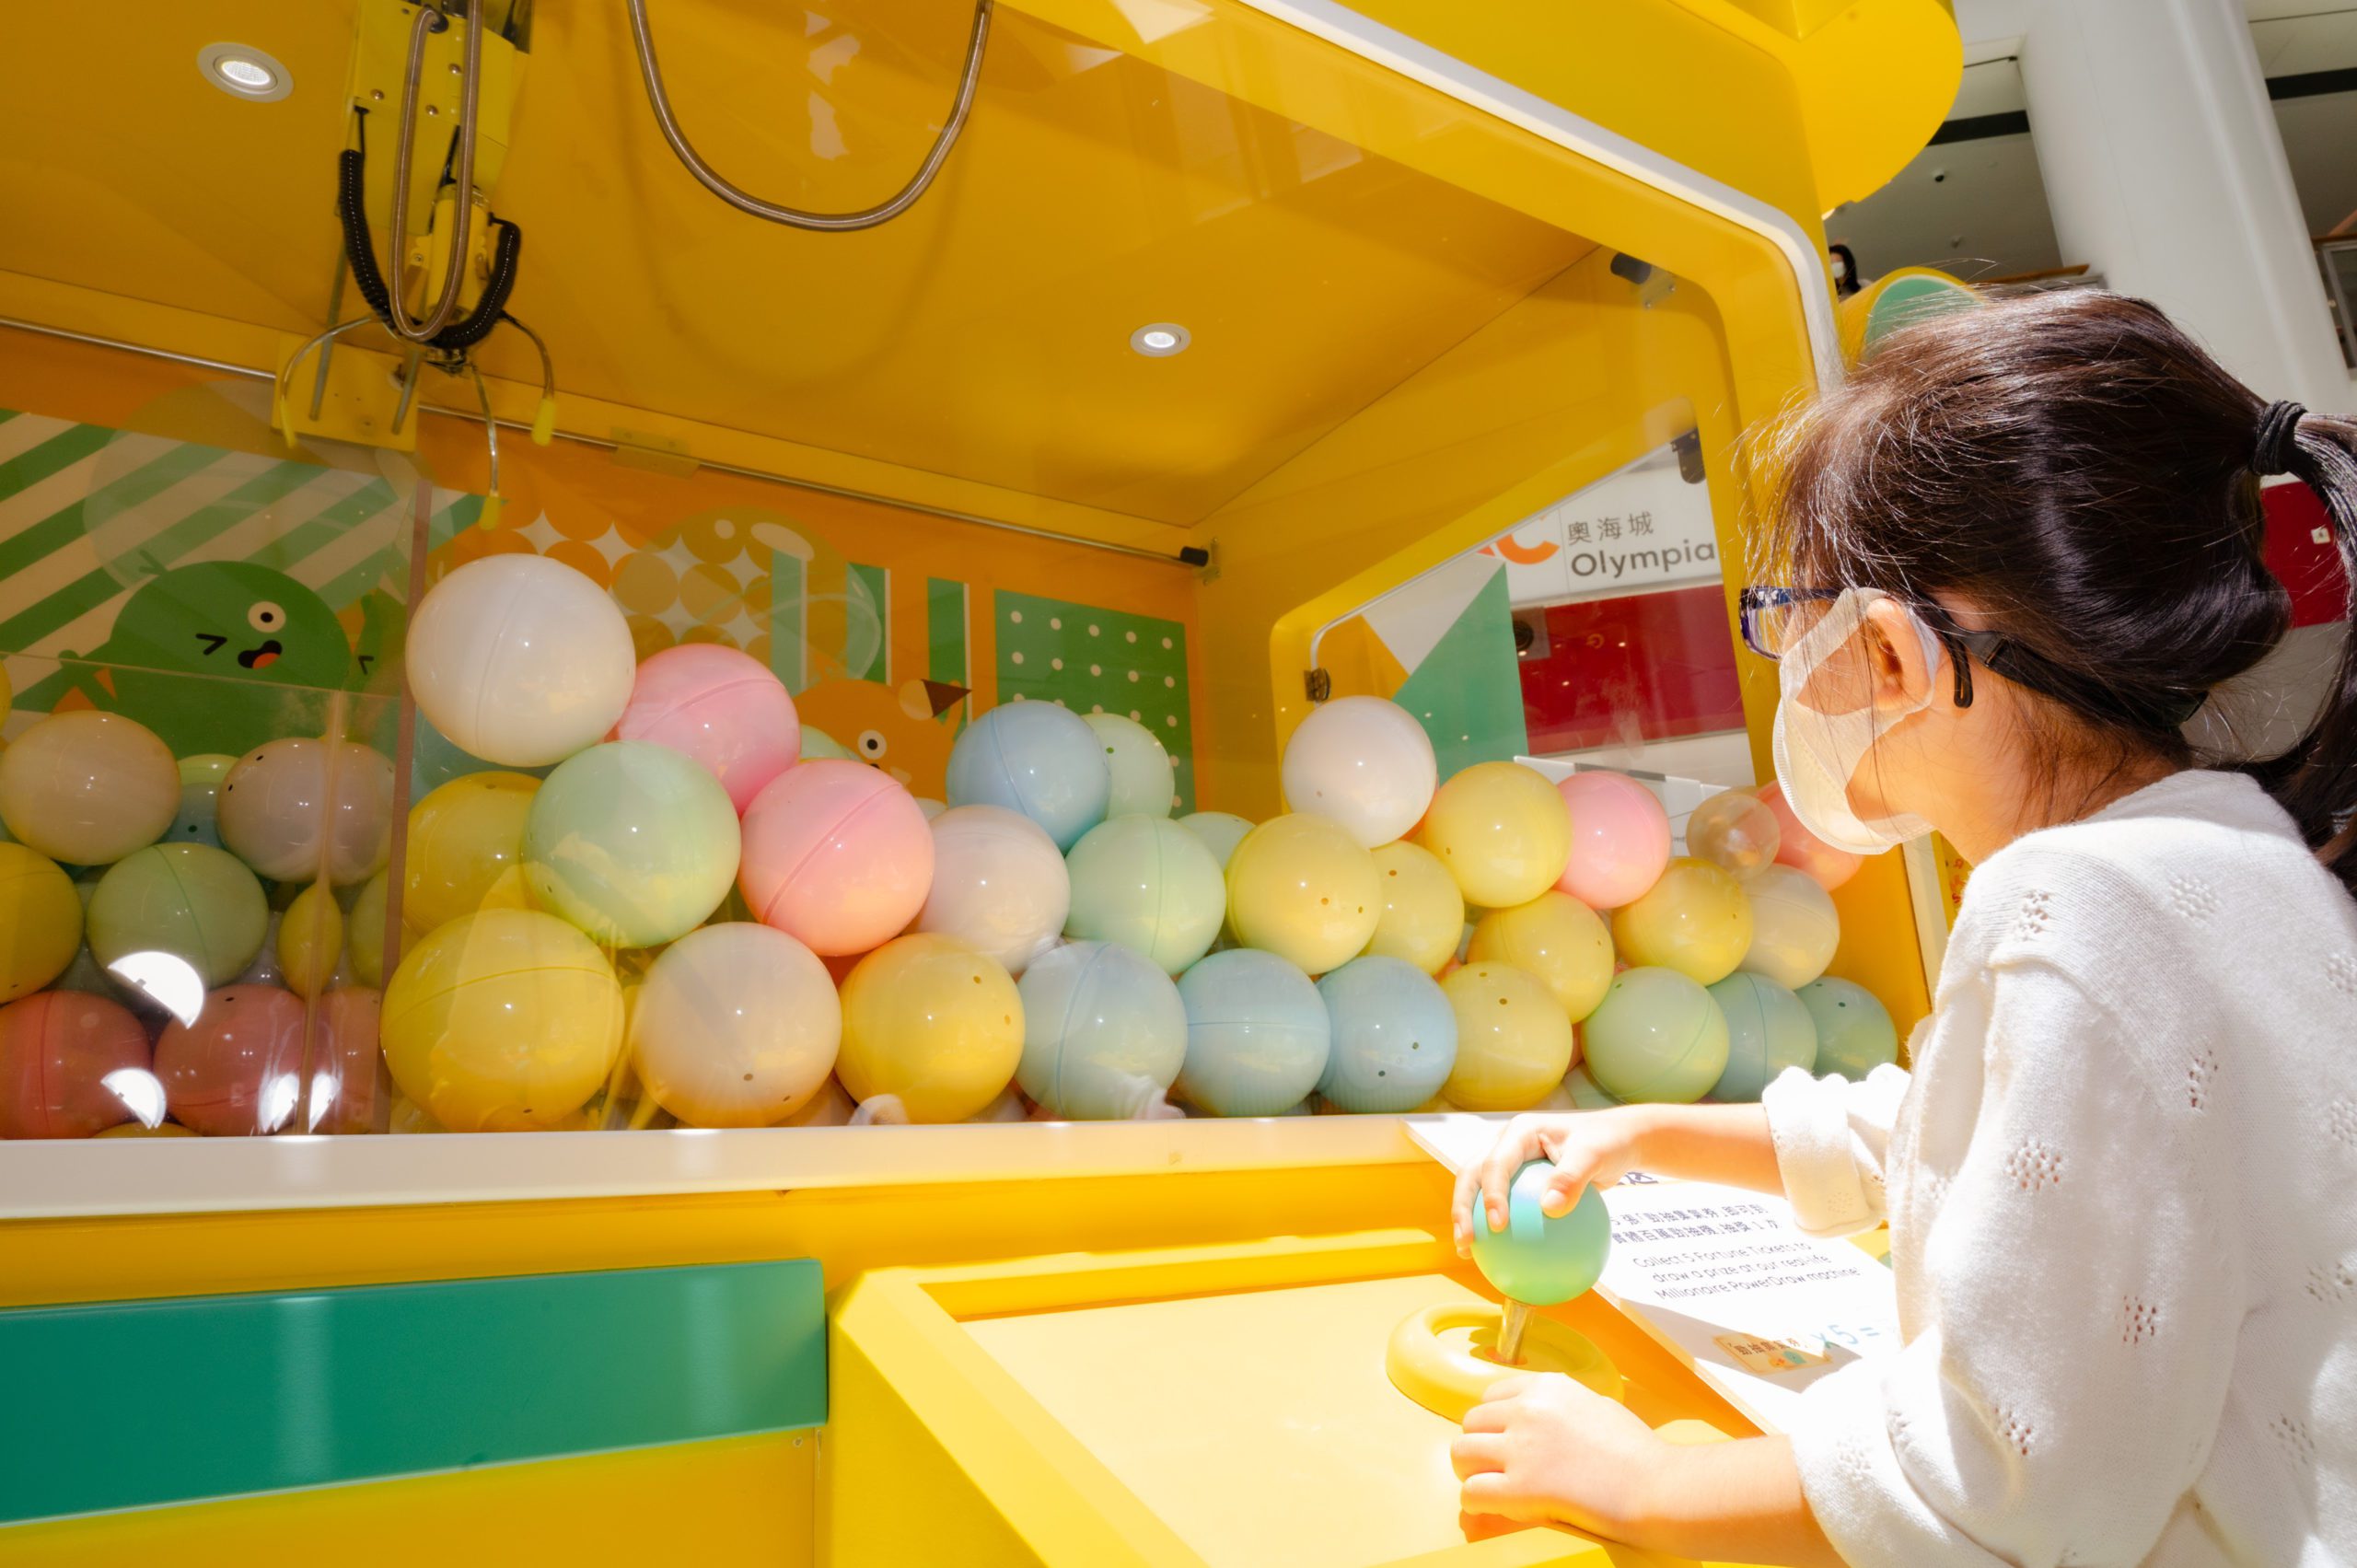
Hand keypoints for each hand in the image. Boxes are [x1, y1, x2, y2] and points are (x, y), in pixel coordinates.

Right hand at [1452, 1108, 1646, 1256]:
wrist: (1615, 1142)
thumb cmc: (1606, 1143)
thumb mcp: (1595, 1155)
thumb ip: (1572, 1178)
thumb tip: (1550, 1210)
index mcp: (1519, 1132)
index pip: (1496, 1163)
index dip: (1491, 1194)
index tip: (1498, 1226)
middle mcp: (1507, 1144)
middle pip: (1472, 1174)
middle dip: (1462, 1207)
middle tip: (1467, 1240)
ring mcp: (1510, 1162)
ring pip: (1477, 1189)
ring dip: (1467, 1219)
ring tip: (1467, 1251)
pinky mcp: (1517, 1181)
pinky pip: (1503, 1205)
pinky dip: (1495, 1228)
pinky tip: (1500, 1258)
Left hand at [1452, 1373, 1665, 1539]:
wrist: (1658, 1488)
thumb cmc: (1639, 1454)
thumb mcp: (1598, 1405)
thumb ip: (1564, 1407)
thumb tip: (1546, 1417)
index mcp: (1547, 1387)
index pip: (1490, 1397)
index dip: (1493, 1424)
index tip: (1503, 1443)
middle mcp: (1528, 1410)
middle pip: (1470, 1423)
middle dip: (1479, 1447)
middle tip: (1495, 1469)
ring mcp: (1522, 1448)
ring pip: (1461, 1453)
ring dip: (1471, 1472)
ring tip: (1491, 1487)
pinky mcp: (1521, 1487)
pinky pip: (1472, 1491)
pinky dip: (1476, 1502)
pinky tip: (1493, 1508)